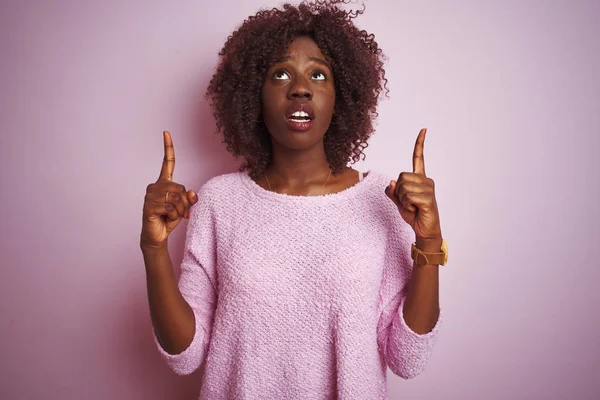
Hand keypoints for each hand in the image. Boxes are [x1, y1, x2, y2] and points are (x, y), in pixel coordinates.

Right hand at [140, 131, 197, 249]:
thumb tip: (192, 194)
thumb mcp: (184, 208)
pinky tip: (166, 218)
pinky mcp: (148, 206)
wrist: (157, 235)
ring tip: (172, 216)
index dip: (168, 147)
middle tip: (180, 212)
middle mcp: (155, 186)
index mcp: (164, 182)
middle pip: (180, 187)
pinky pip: (170, 207)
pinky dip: (173, 215)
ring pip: (176, 198)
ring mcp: (150, 195)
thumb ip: (190, 199)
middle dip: (184, 203)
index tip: (166, 132)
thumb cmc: (170, 219)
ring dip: (179, 210)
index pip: (167, 162)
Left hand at [385, 128, 441, 248]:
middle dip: (398, 191)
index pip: (419, 158)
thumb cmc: (414, 214)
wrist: (424, 230)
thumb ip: (393, 192)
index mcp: (420, 178)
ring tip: (412, 206)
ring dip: (402, 199)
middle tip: (407, 202)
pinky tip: (416, 209)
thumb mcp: (399, 202)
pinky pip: (408, 197)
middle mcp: (426, 180)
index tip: (424, 129)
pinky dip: (407, 205)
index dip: (420, 144)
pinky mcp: (428, 198)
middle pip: (401, 176)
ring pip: (403, 187)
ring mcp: (429, 189)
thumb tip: (391, 182)